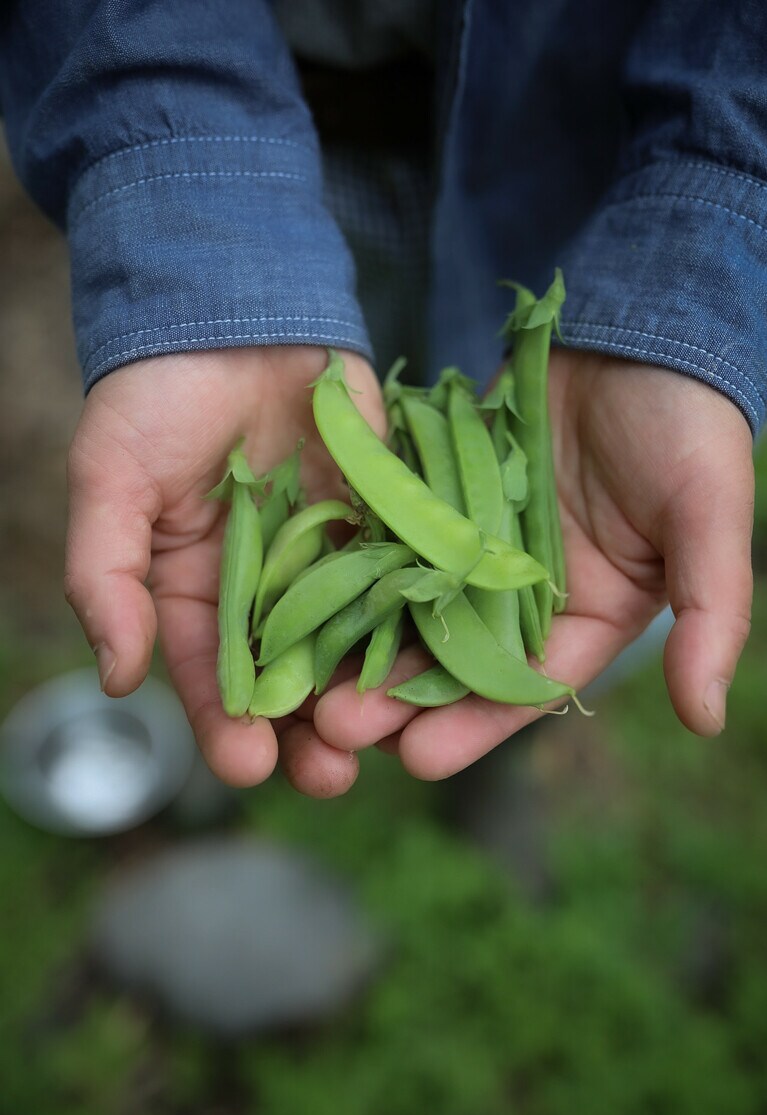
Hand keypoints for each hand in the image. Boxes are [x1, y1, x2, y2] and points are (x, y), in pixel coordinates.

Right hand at [64, 345, 385, 793]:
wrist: (235, 314)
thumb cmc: (158, 398)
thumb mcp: (110, 483)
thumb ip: (106, 578)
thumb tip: (114, 678)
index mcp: (199, 592)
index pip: (211, 675)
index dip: (225, 724)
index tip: (245, 766)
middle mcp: (269, 589)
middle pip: (291, 678)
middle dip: (307, 732)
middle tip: (331, 776)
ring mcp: (332, 558)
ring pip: (354, 644)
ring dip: (369, 695)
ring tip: (387, 743)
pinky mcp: (385, 521)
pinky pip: (404, 580)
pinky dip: (418, 622)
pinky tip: (435, 663)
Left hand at [313, 349, 754, 779]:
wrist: (637, 331)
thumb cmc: (687, 424)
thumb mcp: (709, 514)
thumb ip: (712, 612)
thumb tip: (706, 718)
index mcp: (586, 617)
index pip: (525, 687)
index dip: (474, 725)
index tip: (420, 759)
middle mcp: (520, 595)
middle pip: (452, 659)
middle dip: (396, 698)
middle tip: (336, 729)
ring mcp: (471, 547)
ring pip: (408, 608)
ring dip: (360, 645)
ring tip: (304, 681)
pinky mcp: (435, 500)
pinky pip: (388, 539)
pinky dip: (350, 569)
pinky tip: (305, 594)